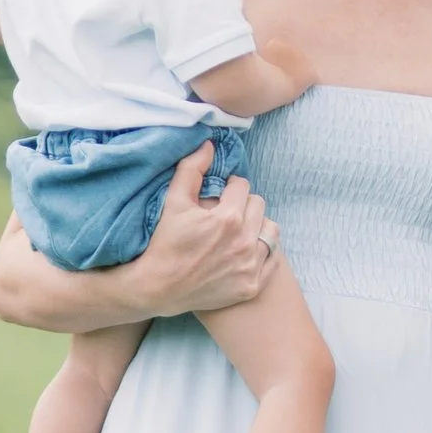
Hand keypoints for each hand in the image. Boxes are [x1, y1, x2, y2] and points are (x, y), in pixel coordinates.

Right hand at [138, 145, 280, 315]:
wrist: (158, 288)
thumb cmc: (164, 243)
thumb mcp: (174, 202)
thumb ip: (192, 170)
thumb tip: (208, 144)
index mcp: (228, 218)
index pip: (242, 186)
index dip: (229, 188)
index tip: (218, 197)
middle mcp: (245, 242)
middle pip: (258, 205)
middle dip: (243, 204)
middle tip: (226, 213)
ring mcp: (251, 265)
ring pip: (270, 230)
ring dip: (257, 226)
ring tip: (239, 231)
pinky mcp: (253, 285)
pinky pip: (274, 258)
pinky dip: (263, 251)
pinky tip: (245, 251)